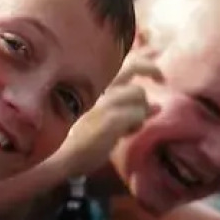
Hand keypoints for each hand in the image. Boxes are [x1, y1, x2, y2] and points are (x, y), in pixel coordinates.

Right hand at [58, 49, 162, 177]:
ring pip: (139, 94)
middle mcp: (97, 87)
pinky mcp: (110, 118)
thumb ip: (124, 107)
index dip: (145, 65)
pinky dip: (136, 125)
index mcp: (92, 86)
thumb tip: (157, 106)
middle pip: (134, 70)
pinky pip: (138, 115)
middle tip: (161, 81)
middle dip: (151, 74)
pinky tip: (124, 134)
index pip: (123, 63)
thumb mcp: (98, 116)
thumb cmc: (77, 138)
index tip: (156, 76)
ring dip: (140, 111)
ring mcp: (104, 102)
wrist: (59, 157)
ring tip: (129, 127)